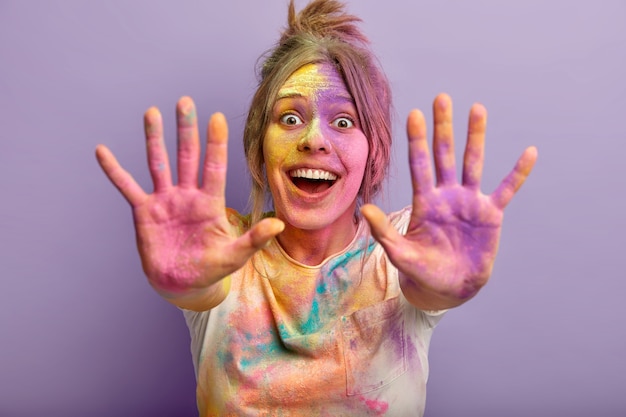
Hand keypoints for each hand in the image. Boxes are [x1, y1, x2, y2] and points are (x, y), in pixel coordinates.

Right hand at [95, 97, 283, 308]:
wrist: (183, 284)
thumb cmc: (211, 269)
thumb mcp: (234, 256)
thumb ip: (254, 239)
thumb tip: (279, 225)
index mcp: (210, 203)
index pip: (214, 167)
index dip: (216, 143)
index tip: (217, 117)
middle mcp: (188, 195)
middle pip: (187, 156)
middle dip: (187, 129)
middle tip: (185, 101)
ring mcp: (165, 200)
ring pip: (159, 163)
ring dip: (154, 138)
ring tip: (152, 112)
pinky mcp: (144, 211)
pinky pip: (127, 187)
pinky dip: (114, 171)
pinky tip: (103, 152)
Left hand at [361, 93, 536, 309]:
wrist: (448, 289)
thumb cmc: (421, 271)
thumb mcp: (400, 253)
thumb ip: (384, 230)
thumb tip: (365, 207)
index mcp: (424, 202)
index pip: (419, 165)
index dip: (417, 140)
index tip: (414, 114)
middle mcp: (446, 195)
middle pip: (444, 155)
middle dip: (443, 128)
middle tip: (442, 98)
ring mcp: (469, 202)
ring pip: (473, 163)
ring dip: (475, 137)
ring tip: (477, 108)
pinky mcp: (490, 214)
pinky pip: (507, 189)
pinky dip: (519, 173)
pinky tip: (530, 152)